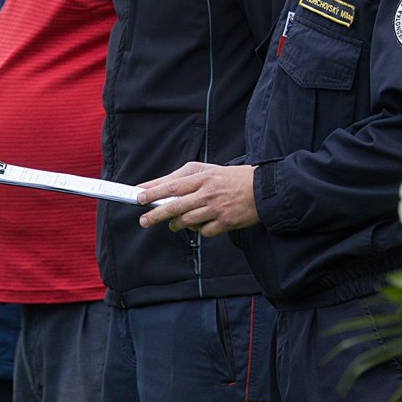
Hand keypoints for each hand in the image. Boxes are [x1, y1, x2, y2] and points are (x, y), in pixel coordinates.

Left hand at [136, 162, 258, 237]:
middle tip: (143, 220)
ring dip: (176, 224)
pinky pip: (203, 232)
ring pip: (187, 221)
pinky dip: (199, 230)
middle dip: (156, 215)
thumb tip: (159, 186)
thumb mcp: (208, 170)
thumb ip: (183, 177)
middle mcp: (208, 193)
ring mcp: (217, 209)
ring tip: (172, 224)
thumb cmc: (232, 178)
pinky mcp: (226, 223)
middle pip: (175, 206)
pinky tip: (200, 225)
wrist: (263, 189)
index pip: (172, 185)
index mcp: (203, 178)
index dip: (154, 192)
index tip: (139, 196)